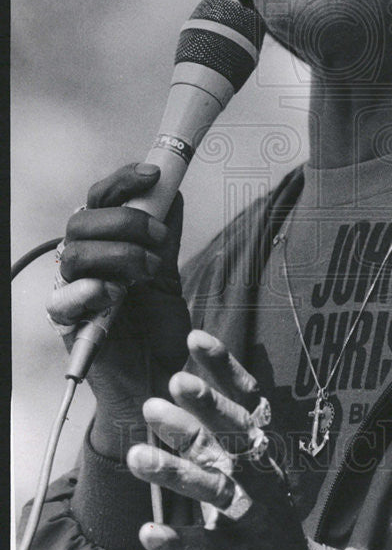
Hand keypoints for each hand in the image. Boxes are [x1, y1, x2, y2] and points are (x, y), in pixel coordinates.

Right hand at [46, 163, 190, 457]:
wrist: (157, 375)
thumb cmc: (157, 325)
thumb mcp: (168, 272)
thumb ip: (166, 236)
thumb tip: (172, 191)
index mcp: (104, 241)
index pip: (100, 198)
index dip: (124, 181)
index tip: (154, 174)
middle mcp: (83, 260)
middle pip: (83, 220)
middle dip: (127, 221)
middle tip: (160, 238)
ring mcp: (72, 289)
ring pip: (75, 252)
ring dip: (119, 254)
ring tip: (150, 272)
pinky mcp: (67, 322)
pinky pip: (61, 298)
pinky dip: (88, 289)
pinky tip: (113, 292)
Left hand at [127, 329, 311, 549]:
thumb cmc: (261, 509)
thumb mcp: (245, 464)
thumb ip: (215, 430)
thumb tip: (185, 383)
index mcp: (259, 446)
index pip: (245, 398)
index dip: (223, 368)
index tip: (196, 337)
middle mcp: (258, 470)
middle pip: (231, 434)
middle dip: (203, 409)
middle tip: (172, 383)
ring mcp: (249, 510)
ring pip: (212, 484)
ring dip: (175, 470)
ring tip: (137, 456)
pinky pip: (204, 542)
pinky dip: (177, 538)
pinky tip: (147, 532)